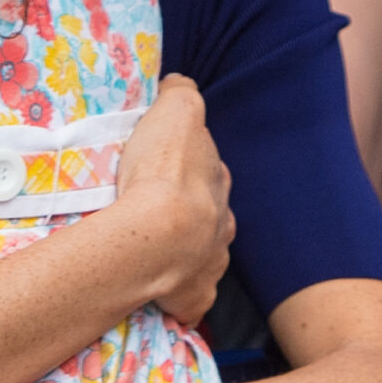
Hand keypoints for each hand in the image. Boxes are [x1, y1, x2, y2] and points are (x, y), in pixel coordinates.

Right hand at [113, 75, 233, 325]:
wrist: (158, 234)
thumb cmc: (165, 169)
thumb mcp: (176, 109)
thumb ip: (182, 93)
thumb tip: (179, 83)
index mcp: (218, 181)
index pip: (210, 171)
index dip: (190, 167)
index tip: (169, 167)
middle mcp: (223, 223)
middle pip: (211, 215)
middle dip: (194, 213)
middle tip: (159, 211)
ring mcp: (211, 263)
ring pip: (206, 256)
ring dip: (189, 254)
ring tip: (158, 254)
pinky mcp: (195, 297)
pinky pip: (191, 299)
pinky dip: (181, 298)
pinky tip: (164, 296)